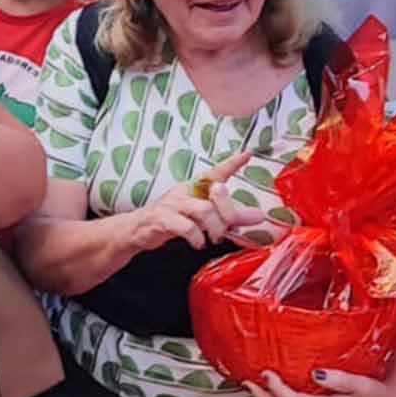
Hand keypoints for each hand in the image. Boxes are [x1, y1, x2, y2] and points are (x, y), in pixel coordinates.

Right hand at [122, 152, 256, 252]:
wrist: (137, 230)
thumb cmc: (172, 220)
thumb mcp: (203, 217)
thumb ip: (229, 215)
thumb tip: (258, 216)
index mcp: (194, 187)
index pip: (216, 172)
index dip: (232, 163)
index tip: (249, 153)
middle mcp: (184, 191)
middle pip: (216, 193)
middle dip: (229, 212)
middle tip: (230, 227)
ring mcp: (172, 205)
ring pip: (203, 211)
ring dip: (215, 228)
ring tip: (214, 238)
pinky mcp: (162, 220)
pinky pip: (186, 227)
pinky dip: (196, 237)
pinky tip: (198, 243)